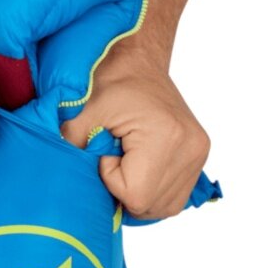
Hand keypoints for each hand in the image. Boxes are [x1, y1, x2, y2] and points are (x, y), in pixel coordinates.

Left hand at [61, 55, 209, 219]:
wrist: (138, 61)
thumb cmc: (110, 81)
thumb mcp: (84, 111)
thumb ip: (72, 145)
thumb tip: (67, 180)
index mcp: (167, 137)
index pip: (136, 195)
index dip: (112, 182)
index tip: (106, 153)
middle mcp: (190, 149)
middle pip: (151, 206)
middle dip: (124, 191)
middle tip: (114, 158)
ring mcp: (198, 154)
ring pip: (164, 207)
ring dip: (138, 195)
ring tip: (127, 164)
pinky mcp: (199, 156)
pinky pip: (175, 197)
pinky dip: (153, 193)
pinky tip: (140, 172)